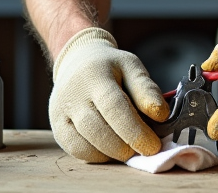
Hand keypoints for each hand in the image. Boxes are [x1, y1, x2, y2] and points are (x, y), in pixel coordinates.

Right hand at [48, 27, 169, 161]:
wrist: (77, 61)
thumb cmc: (110, 67)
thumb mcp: (131, 67)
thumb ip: (146, 89)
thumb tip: (161, 114)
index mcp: (95, 75)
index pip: (114, 107)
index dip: (134, 130)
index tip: (153, 146)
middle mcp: (72, 95)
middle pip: (97, 129)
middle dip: (124, 146)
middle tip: (144, 151)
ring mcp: (60, 112)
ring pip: (84, 144)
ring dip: (111, 153)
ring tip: (129, 149)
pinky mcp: (57, 126)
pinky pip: (75, 150)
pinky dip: (96, 156)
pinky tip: (111, 150)